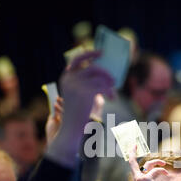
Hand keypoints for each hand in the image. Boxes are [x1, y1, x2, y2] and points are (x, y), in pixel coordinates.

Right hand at [46, 51, 113, 167]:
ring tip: (112, 93)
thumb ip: (88, 82)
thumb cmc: (78, 113)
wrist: (71, 128)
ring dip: (109, 84)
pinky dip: (110, 91)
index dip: (89, 53)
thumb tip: (105, 74)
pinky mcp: (84, 92)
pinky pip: (102, 86)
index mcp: (66, 77)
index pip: (77, 59)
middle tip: (114, 80)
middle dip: (105, 73)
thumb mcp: (80, 95)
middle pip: (92, 67)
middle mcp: (69, 78)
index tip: (101, 53)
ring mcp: (76, 84)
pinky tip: (111, 99)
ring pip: (99, 77)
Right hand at [129, 146, 168, 180]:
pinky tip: (166, 173)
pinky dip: (162, 171)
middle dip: (135, 153)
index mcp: (136, 178)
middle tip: (137, 146)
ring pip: (149, 164)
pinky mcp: (148, 179)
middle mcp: (137, 177)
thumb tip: (155, 170)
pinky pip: (156, 170)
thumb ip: (149, 178)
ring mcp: (141, 178)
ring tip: (164, 163)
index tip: (133, 146)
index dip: (132, 154)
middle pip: (135, 161)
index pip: (132, 164)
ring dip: (157, 162)